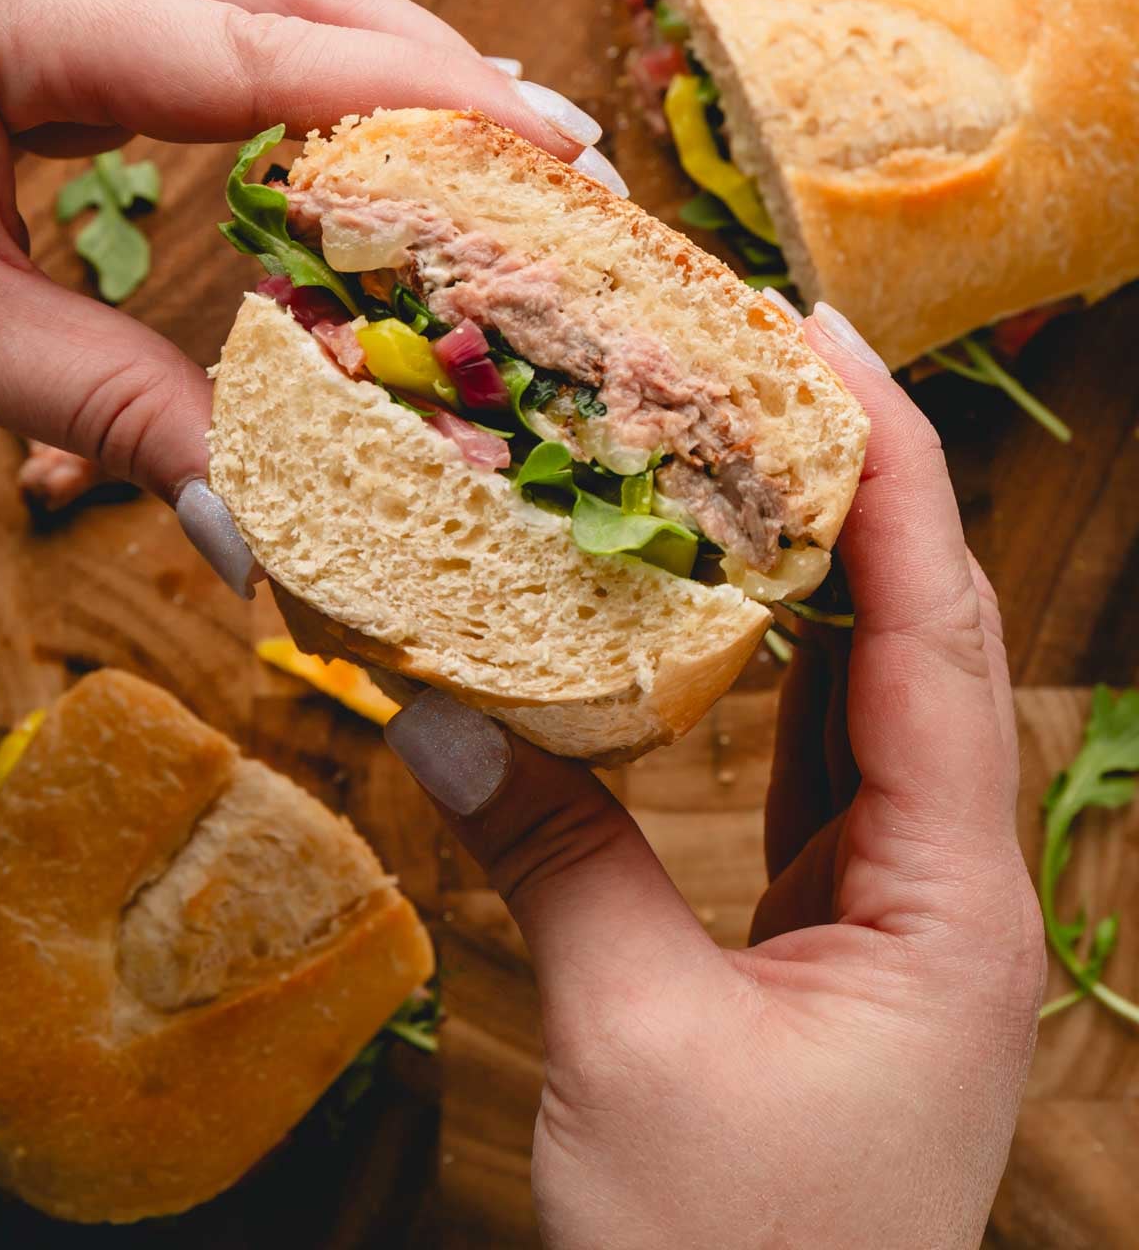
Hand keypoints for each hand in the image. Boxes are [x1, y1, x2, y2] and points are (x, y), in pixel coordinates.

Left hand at [0, 0, 611, 583]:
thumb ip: (104, 412)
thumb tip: (253, 532)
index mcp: (5, 3)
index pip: (265, 44)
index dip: (426, 97)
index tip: (557, 151)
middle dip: (435, 66)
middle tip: (558, 160)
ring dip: (378, 60)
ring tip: (491, 147)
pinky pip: (200, 13)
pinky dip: (298, 73)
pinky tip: (353, 135)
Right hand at [386, 304, 1045, 1249]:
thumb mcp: (635, 1048)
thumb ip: (555, 858)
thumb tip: (441, 715)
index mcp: (952, 899)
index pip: (936, 630)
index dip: (892, 471)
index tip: (822, 343)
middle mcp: (950, 883)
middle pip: (922, 635)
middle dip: (857, 487)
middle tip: (763, 364)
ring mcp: (897, 907)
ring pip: (870, 694)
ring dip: (813, 567)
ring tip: (731, 449)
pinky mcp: (836, 932)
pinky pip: (812, 763)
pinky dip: (766, 670)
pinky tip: (710, 609)